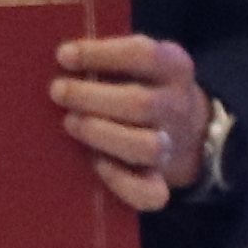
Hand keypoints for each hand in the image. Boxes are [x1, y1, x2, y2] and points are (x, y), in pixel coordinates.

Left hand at [49, 32, 213, 214]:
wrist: (189, 131)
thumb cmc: (142, 87)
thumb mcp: (139, 64)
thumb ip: (107, 59)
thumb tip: (60, 59)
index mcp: (173, 66)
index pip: (142, 55)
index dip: (100, 55)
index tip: (64, 55)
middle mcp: (177, 105)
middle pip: (141, 103)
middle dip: (91, 97)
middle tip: (58, 91)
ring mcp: (173, 146)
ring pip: (147, 146)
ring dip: (102, 134)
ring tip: (69, 122)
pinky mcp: (163, 181)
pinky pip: (148, 192)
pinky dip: (119, 181)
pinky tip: (95, 164)